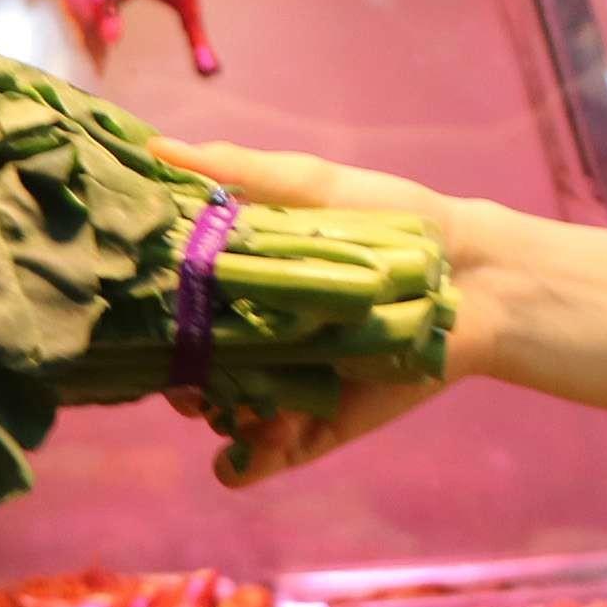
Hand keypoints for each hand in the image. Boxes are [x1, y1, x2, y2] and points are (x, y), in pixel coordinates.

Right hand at [150, 136, 473, 484]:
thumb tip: (158, 145)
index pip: (169, 306)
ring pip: (217, 418)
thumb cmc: (391, 220)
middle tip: (188, 366)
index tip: (138, 308)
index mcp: (237, 285)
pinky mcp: (311, 430)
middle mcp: (248, 341)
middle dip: (175, 374)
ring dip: (215, 416)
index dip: (147, 311)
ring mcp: (277, 390)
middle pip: (184, 369)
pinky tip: (261, 438)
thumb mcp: (312, 186)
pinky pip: (261, 459)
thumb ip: (238, 171)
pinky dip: (248, 460)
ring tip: (241, 402)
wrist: (468, 279)